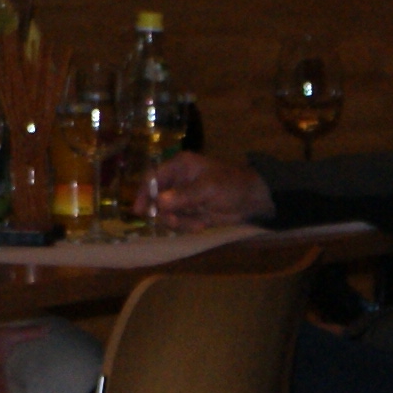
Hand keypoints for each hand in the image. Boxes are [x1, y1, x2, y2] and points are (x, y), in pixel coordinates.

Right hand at [145, 152, 272, 230]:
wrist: (252, 200)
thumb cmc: (231, 185)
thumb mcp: (208, 189)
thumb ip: (183, 196)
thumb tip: (159, 202)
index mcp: (179, 166)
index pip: (153, 178)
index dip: (144, 193)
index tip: (139, 211)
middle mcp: (177, 181)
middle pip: (156, 199)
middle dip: (165, 213)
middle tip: (176, 222)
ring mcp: (183, 197)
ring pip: (167, 213)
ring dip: (179, 222)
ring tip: (198, 222)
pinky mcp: (190, 211)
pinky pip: (179, 222)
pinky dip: (188, 226)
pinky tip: (203, 223)